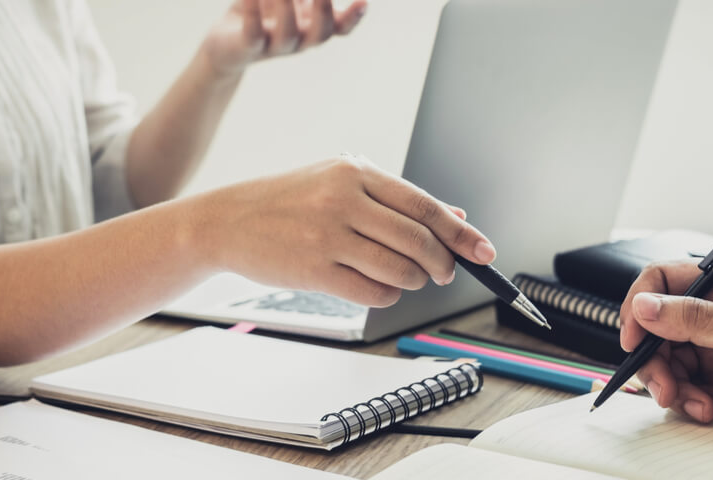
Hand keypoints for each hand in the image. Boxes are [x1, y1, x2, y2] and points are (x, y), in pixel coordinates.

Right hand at [196, 154, 491, 306]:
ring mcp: (328, 235)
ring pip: (400, 270)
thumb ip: (397, 201)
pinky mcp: (315, 269)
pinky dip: (387, 295)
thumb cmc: (290, 202)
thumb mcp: (342, 184)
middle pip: (419, 240)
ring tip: (406, 278)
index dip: (460, 233)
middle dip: (441, 264)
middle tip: (444, 273)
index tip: (484, 252)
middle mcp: (344, 199)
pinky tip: (378, 286)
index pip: (424, 205)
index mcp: (356, 172)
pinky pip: (373, 292)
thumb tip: (456, 216)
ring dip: (414, 282)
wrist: (228, 221)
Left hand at [201, 0, 368, 76]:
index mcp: (311, 26)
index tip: (364, 1)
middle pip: (321, 34)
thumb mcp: (287, 1)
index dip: (354, 18)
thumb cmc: (260, 15)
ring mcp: (274, 46)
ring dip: (287, 8)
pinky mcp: (247, 47)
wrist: (224, 45)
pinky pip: (253, 34)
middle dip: (324, 10)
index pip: (341, 27)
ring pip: (288, 35)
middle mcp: (298, 39)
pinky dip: (254, 13)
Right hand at [619, 261, 712, 426]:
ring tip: (702, 405)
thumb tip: (646, 306)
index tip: (634, 339)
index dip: (640, 307)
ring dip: (677, 388)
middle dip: (658, 362)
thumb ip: (698, 319)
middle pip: (658, 330)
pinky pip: (686, 388)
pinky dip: (692, 402)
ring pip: (669, 363)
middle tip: (667, 389)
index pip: (663, 281)